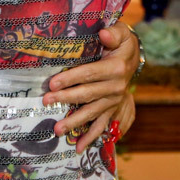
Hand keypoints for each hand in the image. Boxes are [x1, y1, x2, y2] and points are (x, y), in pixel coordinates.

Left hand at [43, 23, 138, 152]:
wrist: (133, 57)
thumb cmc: (121, 42)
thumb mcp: (122, 32)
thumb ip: (113, 32)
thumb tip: (103, 33)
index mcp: (116, 68)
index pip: (89, 74)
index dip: (70, 78)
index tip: (52, 83)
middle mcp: (116, 87)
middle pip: (87, 94)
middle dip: (65, 98)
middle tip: (47, 101)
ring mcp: (114, 100)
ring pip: (91, 112)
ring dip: (74, 121)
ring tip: (57, 129)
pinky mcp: (111, 109)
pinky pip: (101, 125)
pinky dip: (91, 137)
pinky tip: (78, 147)